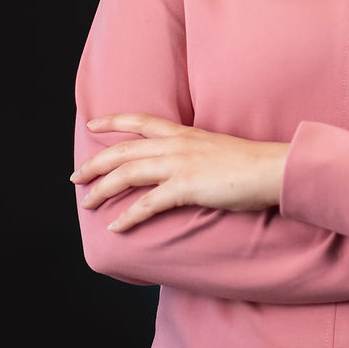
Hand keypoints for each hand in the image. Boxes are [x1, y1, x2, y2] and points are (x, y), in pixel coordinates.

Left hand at [71, 115, 289, 232]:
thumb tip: (186, 167)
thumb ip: (196, 154)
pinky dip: (127, 216)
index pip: (140, 121)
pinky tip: (115, 226)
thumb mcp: (217, 149)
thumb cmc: (250, 164)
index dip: (113, 121)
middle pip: (124, 150)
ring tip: (86, 202)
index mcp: (184, 133)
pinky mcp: (185, 187)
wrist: (271, 169)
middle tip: (76, 177)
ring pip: (127, 174)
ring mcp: (179, 165)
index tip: (93, 124)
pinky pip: (147, 204)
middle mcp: (177, 145)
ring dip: (102, 189)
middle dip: (95, 163)